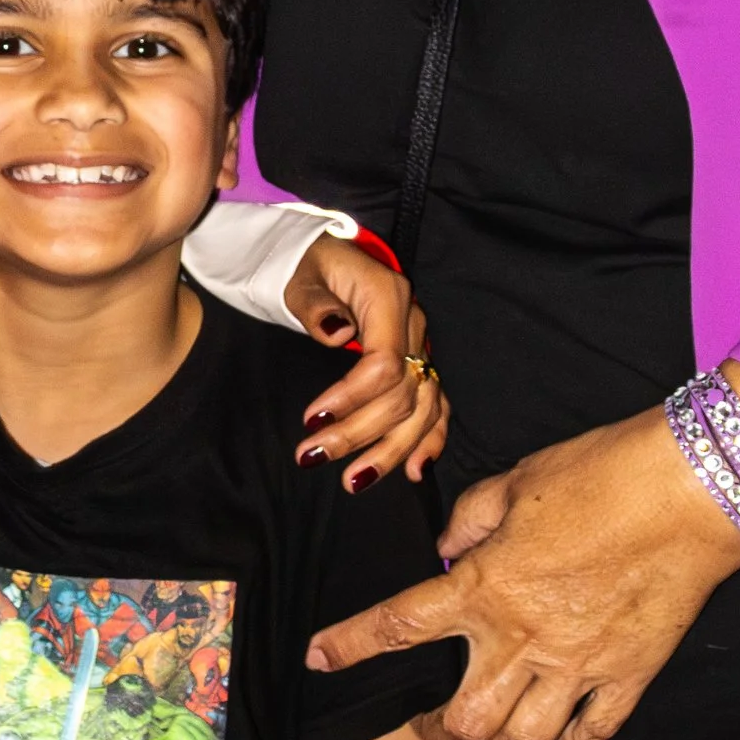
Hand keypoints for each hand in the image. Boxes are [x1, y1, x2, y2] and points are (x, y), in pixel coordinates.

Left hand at [285, 235, 448, 487]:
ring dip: (391, 450)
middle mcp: (414, 326)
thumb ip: (316, 304)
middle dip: (358, 433)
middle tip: (312, 457)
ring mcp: (422, 346)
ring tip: (355, 480)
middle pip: (402, 394)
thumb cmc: (309, 268)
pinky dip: (430, 440)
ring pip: (422, 409)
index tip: (311, 422)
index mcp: (389, 298)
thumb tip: (337, 333)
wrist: (327, 259)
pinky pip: (436, 406)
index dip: (350, 398)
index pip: (384, 364)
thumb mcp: (303, 277)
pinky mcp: (420, 363)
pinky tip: (416, 471)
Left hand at [309, 407, 739, 739]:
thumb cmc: (601, 473)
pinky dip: (566, 738)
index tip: (318, 658)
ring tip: (488, 732)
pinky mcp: (628, 678)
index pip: (396, 626)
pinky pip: (586, 734)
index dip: (349, 647)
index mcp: (484, 586)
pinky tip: (557, 724)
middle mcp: (522, 638)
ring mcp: (577, 666)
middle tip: (427, 720)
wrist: (689, 491)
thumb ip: (469, 520)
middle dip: (433, 731)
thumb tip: (448, 546)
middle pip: (461, 720)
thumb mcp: (516, 480)